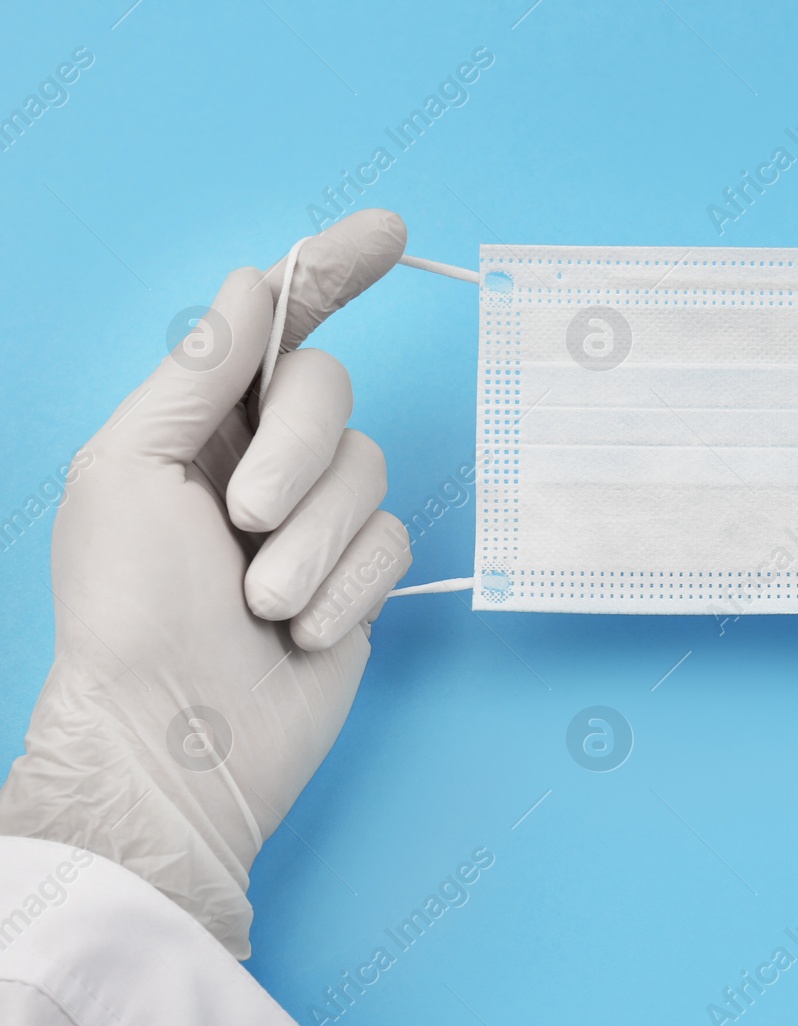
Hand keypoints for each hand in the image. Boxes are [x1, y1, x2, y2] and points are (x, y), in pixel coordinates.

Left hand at [0, 210, 411, 956]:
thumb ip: (198, 373)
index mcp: (196, 423)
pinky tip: (299, 631)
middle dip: (293, 453)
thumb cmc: (127, 609)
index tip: (390, 234)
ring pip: (368, 472)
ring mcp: (316, 520)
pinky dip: (345, 588)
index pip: (276, 325)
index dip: (333, 272)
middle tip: (242, 521)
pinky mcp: (359, 577)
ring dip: (312, 543)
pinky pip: (391, 542)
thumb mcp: (130, 470)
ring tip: (260, 602)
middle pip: (331, 393)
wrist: (176, 738)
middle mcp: (262, 460)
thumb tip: (255, 285)